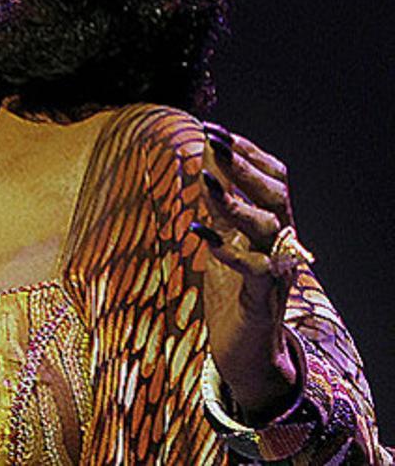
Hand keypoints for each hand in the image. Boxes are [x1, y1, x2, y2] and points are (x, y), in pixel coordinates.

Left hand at [191, 122, 307, 423]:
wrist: (246, 350)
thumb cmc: (233, 290)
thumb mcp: (224, 236)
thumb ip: (219, 201)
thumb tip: (204, 154)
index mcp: (273, 224)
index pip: (274, 177)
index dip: (247, 152)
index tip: (214, 129)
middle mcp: (280, 243)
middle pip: (277, 195)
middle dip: (245, 166)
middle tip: (213, 141)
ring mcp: (273, 270)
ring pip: (268, 228)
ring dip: (234, 202)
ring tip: (203, 182)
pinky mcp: (260, 299)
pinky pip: (252, 269)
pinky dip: (227, 249)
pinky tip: (200, 231)